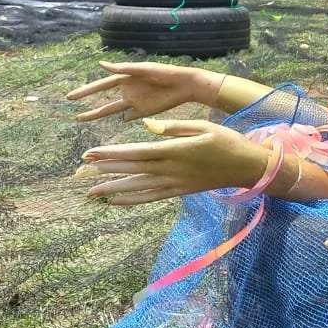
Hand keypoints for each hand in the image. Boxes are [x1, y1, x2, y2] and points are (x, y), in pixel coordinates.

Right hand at [66, 61, 215, 122]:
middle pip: (103, 100)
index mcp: (126, 78)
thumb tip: (101, 64)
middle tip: (72, 111)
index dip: (86, 91)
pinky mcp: (145, 111)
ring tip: (81, 118)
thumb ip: (123, 68)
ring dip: (98, 114)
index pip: (101, 86)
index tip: (71, 97)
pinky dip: (124, 120)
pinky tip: (118, 122)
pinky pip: (130, 117)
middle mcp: (127, 91)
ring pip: (112, 110)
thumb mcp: (144, 69)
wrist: (186, 85)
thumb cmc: (165, 73)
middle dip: (88, 105)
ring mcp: (135, 102)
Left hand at [78, 119, 268, 203]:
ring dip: (113, 189)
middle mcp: (171, 169)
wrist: (247, 167)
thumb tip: (147, 126)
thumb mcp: (202, 126)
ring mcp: (175, 183)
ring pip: (138, 186)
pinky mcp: (180, 191)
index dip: (111, 154)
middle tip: (80, 169)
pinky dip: (133, 200)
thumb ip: (173, 127)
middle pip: (132, 170)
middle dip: (104, 169)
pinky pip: (152, 197)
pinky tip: (117, 201)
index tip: (90, 153)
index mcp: (175, 150)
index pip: (136, 152)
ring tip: (91, 191)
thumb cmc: (227, 142)